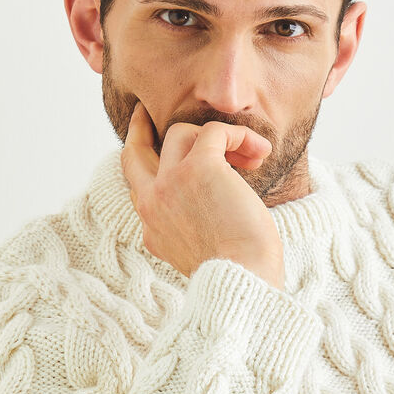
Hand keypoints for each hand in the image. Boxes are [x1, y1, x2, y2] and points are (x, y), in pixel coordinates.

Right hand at [120, 101, 285, 289]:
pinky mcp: (199, 167)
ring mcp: (170, 183)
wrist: (243, 280)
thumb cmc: (238, 273)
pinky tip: (259, 150)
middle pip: (133, 153)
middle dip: (139, 129)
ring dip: (217, 137)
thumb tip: (220, 204)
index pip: (142, 188)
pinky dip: (238, 135)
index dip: (157, 170)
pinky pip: (214, 131)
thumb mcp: (201, 253)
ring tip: (251, 155)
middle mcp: (153, 204)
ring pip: (180, 133)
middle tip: (146, 113)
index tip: (168, 158)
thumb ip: (192, 229)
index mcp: (152, 229)